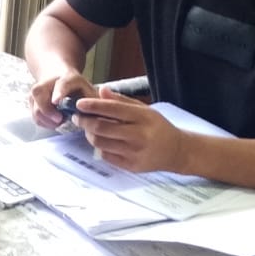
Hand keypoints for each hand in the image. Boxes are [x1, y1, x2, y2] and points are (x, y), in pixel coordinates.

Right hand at [30, 70, 95, 127]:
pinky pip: (33, 113)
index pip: (62, 83)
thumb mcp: (90, 92)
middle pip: (39, 92)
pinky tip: (53, 122)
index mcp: (69, 78)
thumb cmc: (78, 89)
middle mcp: (49, 81)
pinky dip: (43, 121)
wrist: (59, 76)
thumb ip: (95, 103)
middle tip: (59, 120)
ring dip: (45, 118)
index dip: (59, 92)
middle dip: (46, 109)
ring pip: (34, 104)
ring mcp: (38, 89)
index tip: (56, 101)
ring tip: (59, 121)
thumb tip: (98, 116)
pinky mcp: (32, 99)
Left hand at [75, 89, 190, 173]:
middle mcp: (139, 135)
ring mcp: (134, 152)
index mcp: (143, 117)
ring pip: (100, 142)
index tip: (79, 103)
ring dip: (89, 134)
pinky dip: (99, 147)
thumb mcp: (145, 110)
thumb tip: (101, 90)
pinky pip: (106, 155)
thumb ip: (121, 101)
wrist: (176, 151)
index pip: (112, 109)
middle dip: (85, 121)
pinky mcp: (131, 166)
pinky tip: (102, 141)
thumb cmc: (158, 127)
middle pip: (101, 127)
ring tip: (89, 128)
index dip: (93, 106)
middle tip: (78, 117)